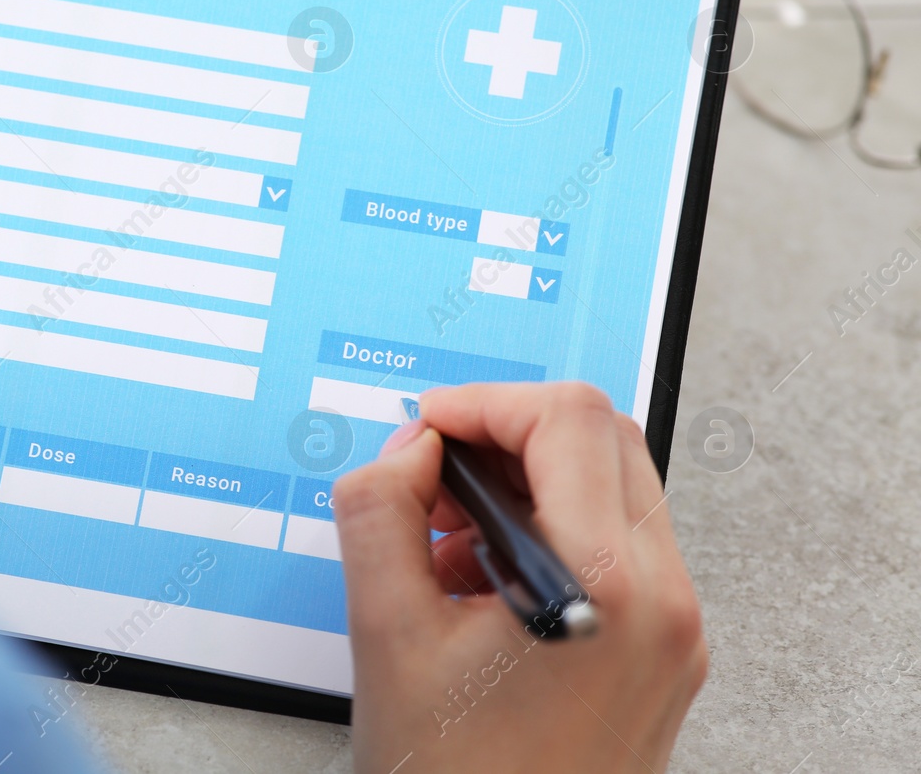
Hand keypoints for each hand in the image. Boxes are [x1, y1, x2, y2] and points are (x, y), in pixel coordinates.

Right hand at [335, 383, 706, 772]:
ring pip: (614, 485)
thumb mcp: (382, 631)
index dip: (484, 403)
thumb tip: (410, 448)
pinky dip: (550, 528)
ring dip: (527, 480)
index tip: (427, 429)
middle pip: (604, 437)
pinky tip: (480, 580)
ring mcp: (675, 631)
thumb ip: (379, 509)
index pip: (568, 420)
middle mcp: (664, 602)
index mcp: (607, 587)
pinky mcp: (666, 652)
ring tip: (448, 538)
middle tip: (435, 472)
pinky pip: (619, 543)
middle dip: (507, 434)